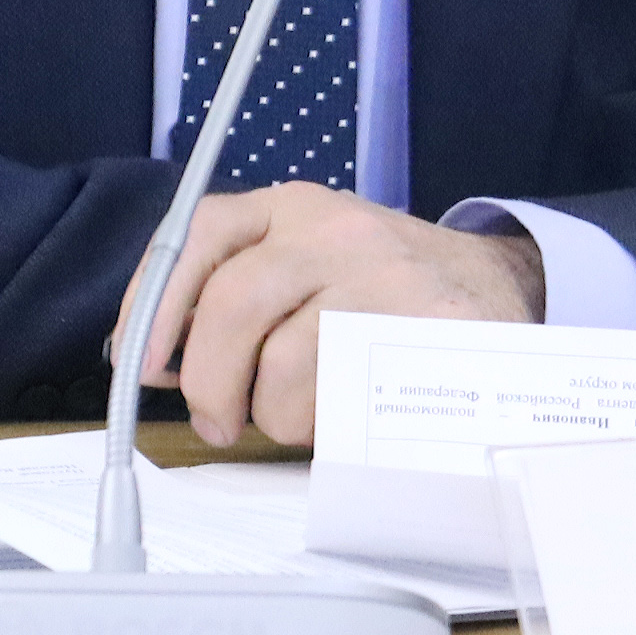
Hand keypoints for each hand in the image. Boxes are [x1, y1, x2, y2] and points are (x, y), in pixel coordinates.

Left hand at [121, 184, 543, 447]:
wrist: (499, 285)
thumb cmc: (379, 289)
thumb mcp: (306, 263)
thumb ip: (234, 295)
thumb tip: (156, 360)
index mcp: (289, 208)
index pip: (199, 236)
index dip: (153, 303)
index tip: (136, 361)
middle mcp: (333, 229)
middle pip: (234, 304)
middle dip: (209, 381)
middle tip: (214, 421)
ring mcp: (386, 276)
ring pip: (288, 363)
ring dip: (276, 414)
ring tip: (295, 419)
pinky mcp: (431, 328)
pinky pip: (351, 397)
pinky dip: (330, 427)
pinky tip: (340, 421)